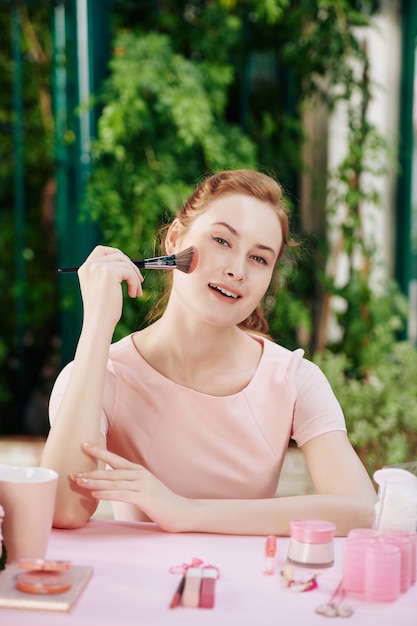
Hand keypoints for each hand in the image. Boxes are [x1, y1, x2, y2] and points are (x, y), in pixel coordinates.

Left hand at [70, 443, 189, 532]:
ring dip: (94, 482)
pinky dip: (106, 494)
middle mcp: (140, 475)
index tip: (83, 445)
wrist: (182, 512)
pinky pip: (122, 494)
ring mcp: (143, 485)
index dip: (99, 451)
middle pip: (110, 471)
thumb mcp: (145, 490)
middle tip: (72, 473)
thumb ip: (130, 485)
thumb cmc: (162, 504)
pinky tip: (95, 495)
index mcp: (139, 471)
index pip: (115, 459)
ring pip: (113, 482)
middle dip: (90, 472)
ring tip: (78, 482)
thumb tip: (110, 486)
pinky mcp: (145, 497)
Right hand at [78, 246, 143, 328]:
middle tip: (139, 280)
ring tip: (136, 292)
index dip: (117, 255)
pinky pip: (129, 272)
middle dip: (131, 267)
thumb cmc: (102, 310)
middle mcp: (90, 265)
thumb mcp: (100, 288)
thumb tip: (127, 265)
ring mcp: (99, 267)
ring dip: (135, 278)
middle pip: (117, 255)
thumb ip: (106, 274)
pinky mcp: (109, 272)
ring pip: (126, 264)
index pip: (101, 250)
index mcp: (85, 268)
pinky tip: (133, 295)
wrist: (99, 323)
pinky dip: (135, 283)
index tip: (127, 267)